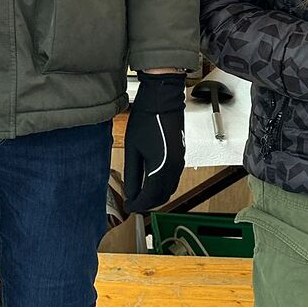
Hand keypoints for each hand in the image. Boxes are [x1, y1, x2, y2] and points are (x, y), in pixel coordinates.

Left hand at [123, 71, 185, 214]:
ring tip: (139, 192)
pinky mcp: (180, 156)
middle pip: (161, 197)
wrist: (163, 99)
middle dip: (146, 203)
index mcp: (161, 168)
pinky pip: (172, 179)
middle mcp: (174, 169)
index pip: (149, 198)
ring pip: (168, 189)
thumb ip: (132, 174)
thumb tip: (130, 193)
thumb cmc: (146, 119)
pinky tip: (150, 180)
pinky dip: (161, 185)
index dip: (137, 205)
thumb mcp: (133, 148)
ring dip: (155, 195)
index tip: (128, 206)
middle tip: (133, 202)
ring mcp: (179, 162)